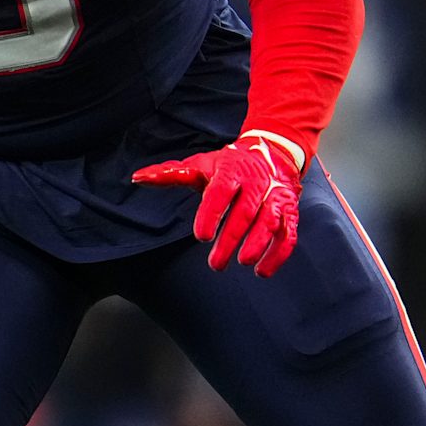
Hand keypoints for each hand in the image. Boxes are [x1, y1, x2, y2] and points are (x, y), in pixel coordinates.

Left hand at [132, 135, 301, 275]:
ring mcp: (274, 198)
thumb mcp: (200, 166)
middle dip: (231, 238)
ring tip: (243, 262)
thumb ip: (170, 174)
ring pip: (269, 222)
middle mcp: (255, 184)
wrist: (270, 154)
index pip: (220, 192)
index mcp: (229, 171)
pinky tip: (262, 271)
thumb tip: (137, 178)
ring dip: (258, 244)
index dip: (212, 213)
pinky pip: (288, 234)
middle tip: (215, 263)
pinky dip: (278, 254)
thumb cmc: (227, 166)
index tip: (201, 236)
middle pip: (245, 212)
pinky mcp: (288, 212)